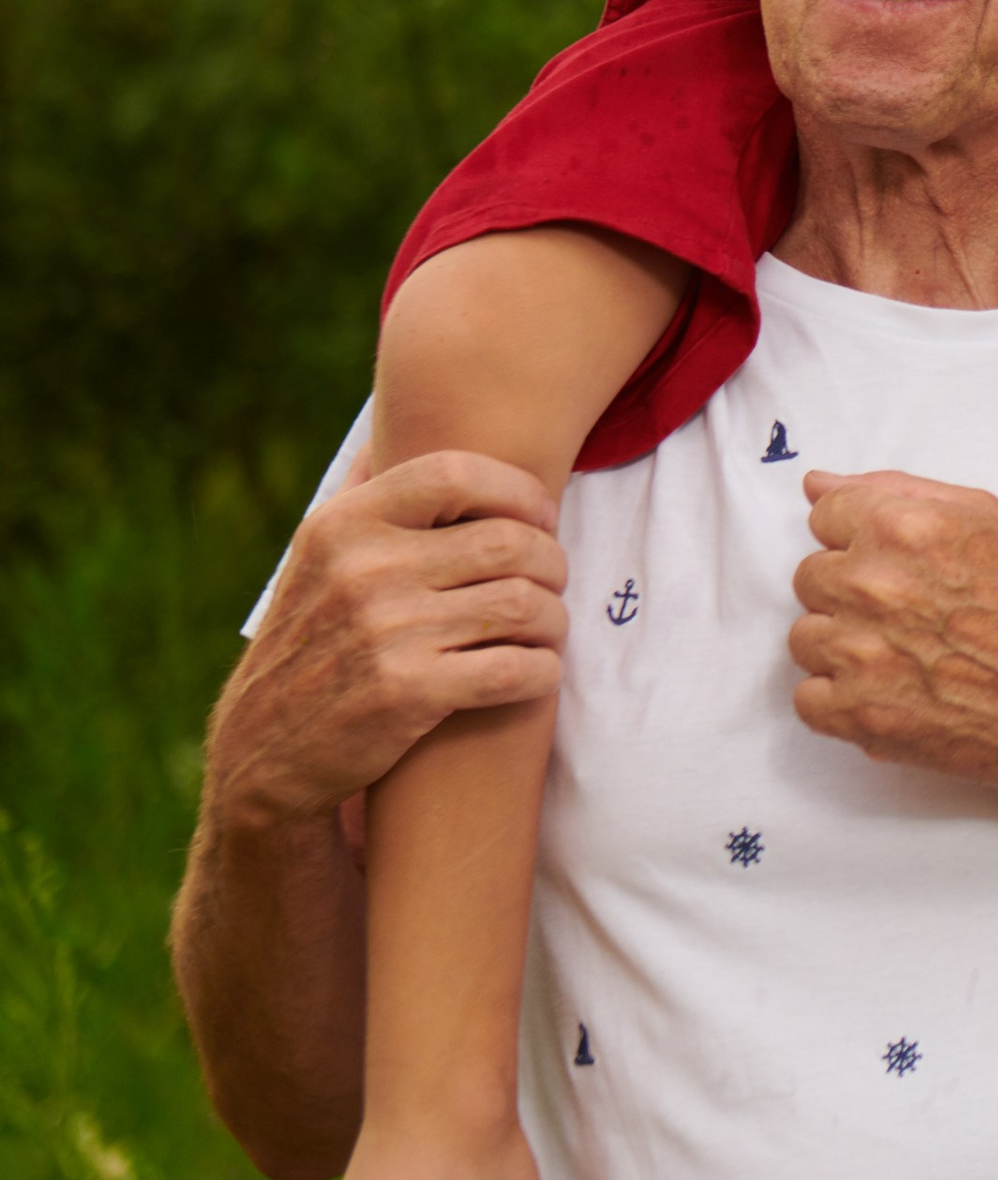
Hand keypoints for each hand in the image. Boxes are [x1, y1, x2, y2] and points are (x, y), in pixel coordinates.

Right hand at [207, 451, 568, 835]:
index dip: (516, 489)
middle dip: (550, 561)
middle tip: (553, 581)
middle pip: (506, 541)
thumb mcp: (313, 558)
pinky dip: (543, 670)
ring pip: (522, 604)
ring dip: (554, 618)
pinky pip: (515, 670)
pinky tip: (538, 671)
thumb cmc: (308, 645)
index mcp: (343, 525)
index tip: (539, 515)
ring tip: (549, 627)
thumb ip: (360, 494)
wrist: (261, 755)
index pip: (455, 472)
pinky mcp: (409, 695)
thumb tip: (395, 423)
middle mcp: (363, 570)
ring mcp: (386, 633)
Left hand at [789, 471, 997, 798]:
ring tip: (896, 655)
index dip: (856, 538)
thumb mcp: (982, 518)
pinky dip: (839, 701)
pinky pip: (807, 698)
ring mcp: (859, 653)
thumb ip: (893, 489)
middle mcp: (873, 585)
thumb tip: (816, 484)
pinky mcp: (856, 714)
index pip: (824, 515)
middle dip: (847, 591)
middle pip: (809, 576)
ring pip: (804, 637)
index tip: (888, 563)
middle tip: (901, 613)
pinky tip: (883, 693)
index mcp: (901, 528)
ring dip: (841, 647)